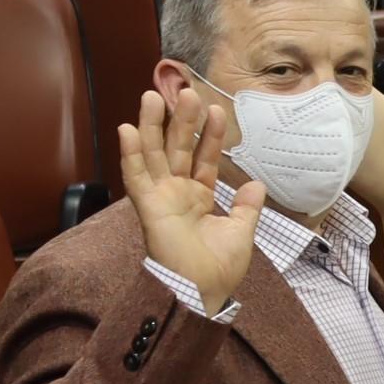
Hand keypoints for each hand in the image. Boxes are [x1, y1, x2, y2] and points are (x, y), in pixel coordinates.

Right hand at [124, 88, 263, 313]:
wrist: (204, 292)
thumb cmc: (219, 269)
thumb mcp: (241, 231)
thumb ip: (246, 206)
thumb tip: (255, 184)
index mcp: (197, 199)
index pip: (203, 158)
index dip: (210, 134)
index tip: (218, 110)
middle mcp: (176, 194)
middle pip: (177, 149)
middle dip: (182, 120)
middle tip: (186, 91)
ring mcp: (160, 198)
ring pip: (154, 154)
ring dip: (153, 125)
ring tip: (153, 95)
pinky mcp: (147, 207)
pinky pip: (136, 176)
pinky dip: (131, 153)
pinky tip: (128, 129)